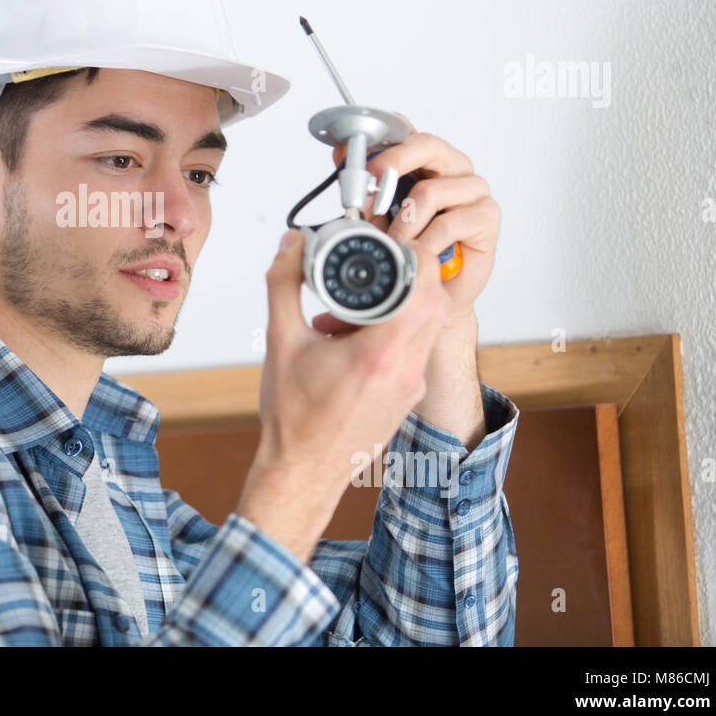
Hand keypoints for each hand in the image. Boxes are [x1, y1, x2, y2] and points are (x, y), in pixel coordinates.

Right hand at [252, 228, 451, 486]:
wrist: (304, 472)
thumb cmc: (293, 417)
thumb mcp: (281, 342)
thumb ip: (284, 284)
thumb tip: (291, 245)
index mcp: (379, 352)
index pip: (423, 286)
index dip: (412, 254)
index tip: (388, 243)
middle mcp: (406, 368)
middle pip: (434, 301)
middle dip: (412, 273)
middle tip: (379, 263)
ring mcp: (412, 384)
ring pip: (430, 325)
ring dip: (407, 302)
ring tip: (365, 301)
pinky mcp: (409, 396)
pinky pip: (418, 349)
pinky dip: (399, 330)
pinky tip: (361, 336)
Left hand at [331, 112, 499, 328]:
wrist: (434, 293)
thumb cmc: (410, 250)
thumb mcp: (376, 216)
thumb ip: (364, 185)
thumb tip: (342, 154)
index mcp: (425, 160)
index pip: (407, 131)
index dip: (383, 137)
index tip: (358, 152)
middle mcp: (451, 168)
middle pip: (426, 145)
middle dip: (391, 163)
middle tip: (369, 186)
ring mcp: (472, 189)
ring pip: (431, 190)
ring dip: (403, 223)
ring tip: (394, 246)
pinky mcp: (487, 215)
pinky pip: (450, 222)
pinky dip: (427, 242)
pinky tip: (420, 255)